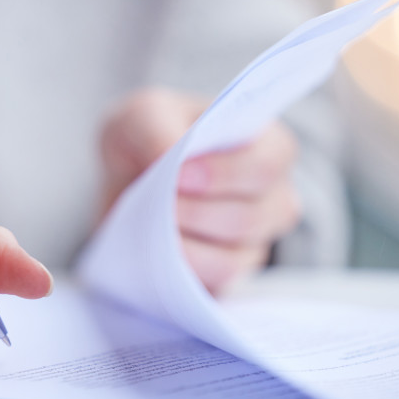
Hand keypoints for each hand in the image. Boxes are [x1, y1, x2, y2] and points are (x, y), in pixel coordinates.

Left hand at [100, 89, 300, 292]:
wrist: (125, 180)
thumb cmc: (148, 137)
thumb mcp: (142, 115)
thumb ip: (156, 128)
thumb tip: (172, 158)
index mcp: (267, 145)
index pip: (270, 162)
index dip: (224, 173)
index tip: (179, 174)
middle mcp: (273, 196)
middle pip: (251, 216)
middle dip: (195, 211)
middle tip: (160, 200)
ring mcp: (255, 241)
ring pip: (235, 257)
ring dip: (185, 242)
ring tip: (155, 221)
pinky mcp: (229, 273)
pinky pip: (215, 283)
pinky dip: (183, 267)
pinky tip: (160, 249)